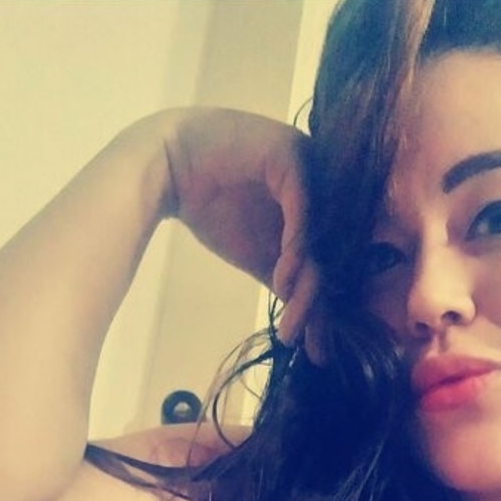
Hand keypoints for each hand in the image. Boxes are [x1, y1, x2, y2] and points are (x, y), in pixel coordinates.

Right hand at [161, 107, 316, 344]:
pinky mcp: (292, 154)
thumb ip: (288, 279)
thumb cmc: (211, 206)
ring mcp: (310, 163)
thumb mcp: (260, 255)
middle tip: (307, 342)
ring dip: (307, 285)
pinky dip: (295, 251)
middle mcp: (322, 179)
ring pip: (321, 237)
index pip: (330, 259)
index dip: (324, 305)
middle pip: (331, 251)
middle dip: (319, 303)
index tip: (314, 347)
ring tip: (292, 322)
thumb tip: (314, 321)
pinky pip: (302, 212)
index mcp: (319, 201)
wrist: (169, 167)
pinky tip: (282, 281)